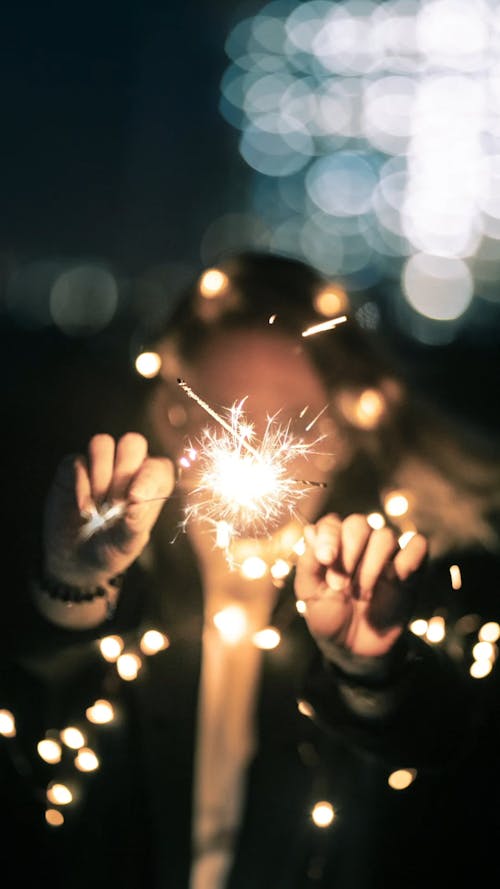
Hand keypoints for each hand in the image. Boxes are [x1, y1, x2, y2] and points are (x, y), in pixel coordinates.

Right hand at [44, 432, 174, 586]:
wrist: (76, 561)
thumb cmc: (110, 549)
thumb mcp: (127, 544)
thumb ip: (135, 523)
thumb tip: (137, 501)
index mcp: (150, 485)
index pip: (158, 466)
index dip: (149, 476)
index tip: (134, 498)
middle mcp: (128, 469)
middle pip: (132, 443)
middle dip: (123, 471)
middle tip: (114, 503)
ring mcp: (99, 466)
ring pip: (102, 443)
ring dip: (100, 474)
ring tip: (97, 506)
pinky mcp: (73, 469)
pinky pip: (77, 461)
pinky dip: (80, 484)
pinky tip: (83, 509)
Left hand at [294, 513, 427, 657]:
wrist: (353, 648)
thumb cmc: (328, 616)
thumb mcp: (308, 593)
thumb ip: (308, 562)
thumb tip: (311, 531)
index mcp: (333, 544)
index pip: (332, 523)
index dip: (329, 537)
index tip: (326, 559)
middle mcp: (360, 544)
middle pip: (359, 524)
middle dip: (349, 552)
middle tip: (341, 585)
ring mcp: (386, 555)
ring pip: (385, 536)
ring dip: (372, 565)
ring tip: (362, 594)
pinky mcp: (410, 569)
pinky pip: (418, 546)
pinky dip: (408, 558)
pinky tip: (394, 580)